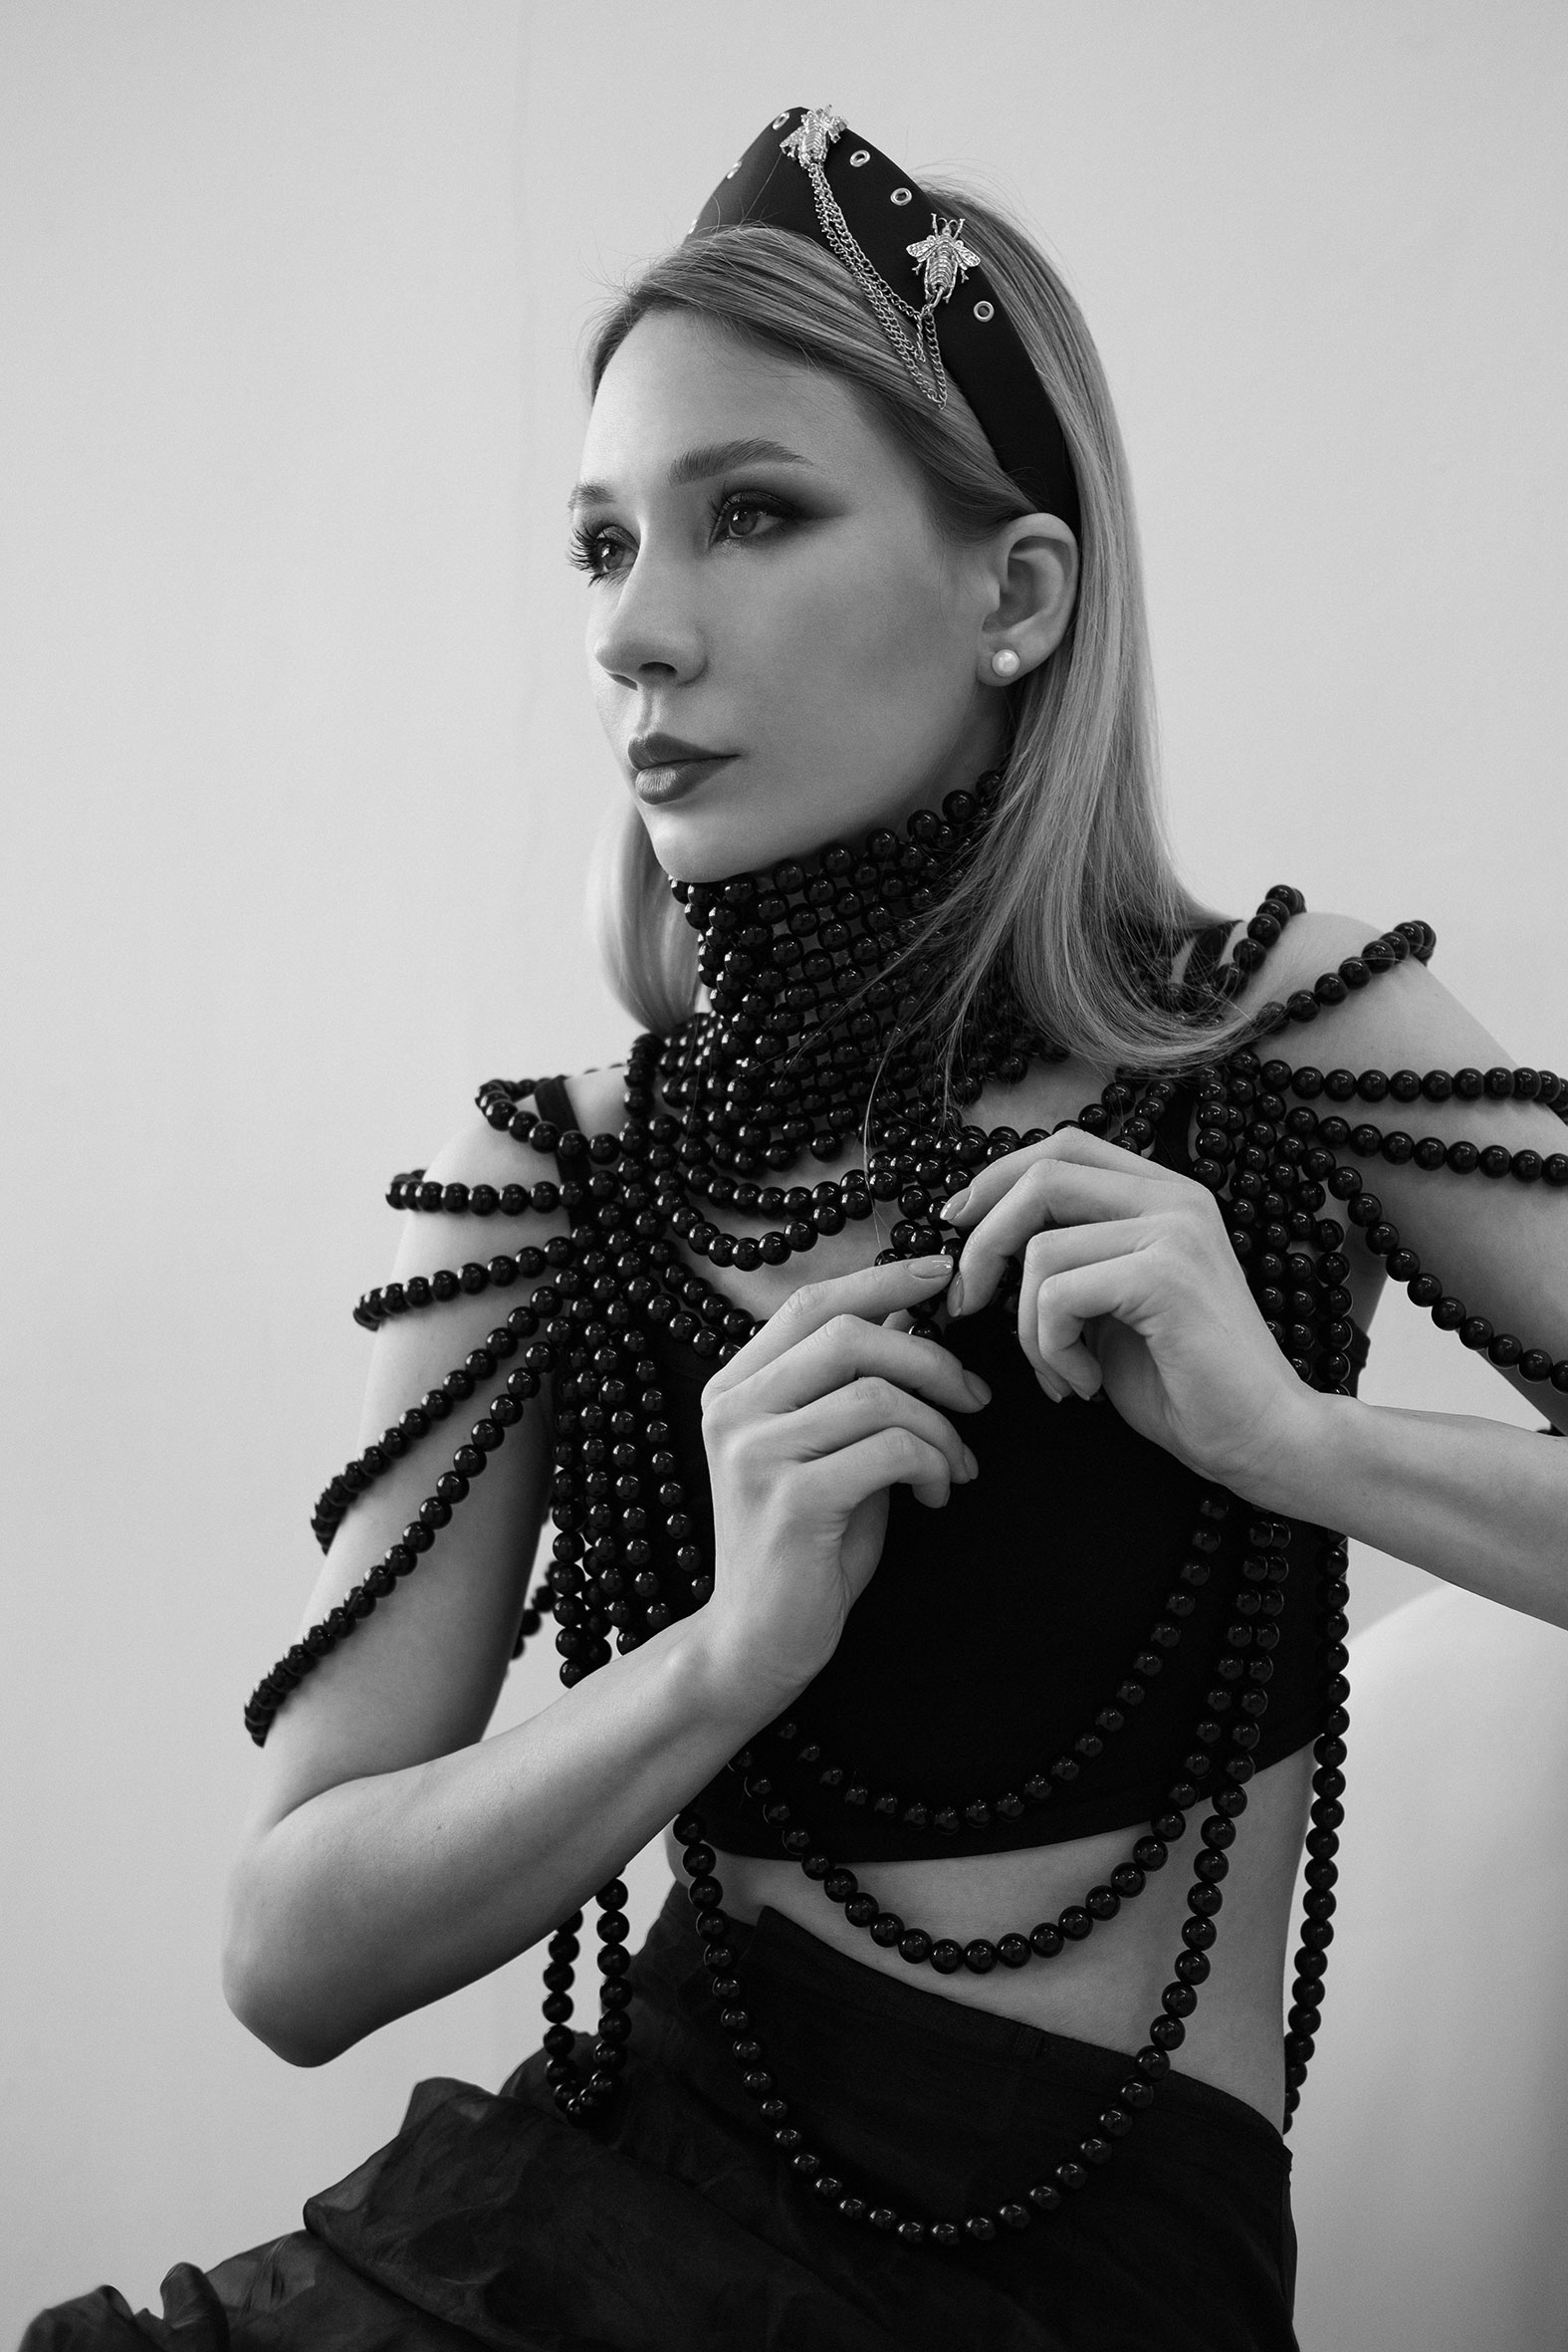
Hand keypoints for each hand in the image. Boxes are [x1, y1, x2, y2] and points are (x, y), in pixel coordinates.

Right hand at [696, 1258, 989, 1706]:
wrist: (759, 1643)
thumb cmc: (806, 1546)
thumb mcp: (832, 1451)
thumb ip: (857, 1388)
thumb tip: (909, 1316)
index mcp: (734, 1387)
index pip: (812, 1304)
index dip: (883, 1280)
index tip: (944, 1275)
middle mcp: (733, 1410)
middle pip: (848, 1334)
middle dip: (930, 1357)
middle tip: (975, 1398)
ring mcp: (755, 1454)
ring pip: (877, 1393)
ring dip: (942, 1427)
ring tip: (957, 1467)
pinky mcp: (791, 1500)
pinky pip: (890, 1449)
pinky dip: (934, 1465)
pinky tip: (938, 1496)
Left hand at [943, 1129, 1320, 1494]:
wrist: (1261, 1437)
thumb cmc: (1183, 1382)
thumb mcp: (1110, 1305)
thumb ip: (1069, 1261)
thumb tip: (980, 1243)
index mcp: (1163, 1195)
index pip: (1063, 1148)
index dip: (997, 1179)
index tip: (958, 1227)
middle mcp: (1174, 1198)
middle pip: (1043, 1177)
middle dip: (984, 1243)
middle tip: (967, 1303)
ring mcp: (1175, 1231)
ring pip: (1041, 1251)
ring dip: (1026, 1329)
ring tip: (1061, 1373)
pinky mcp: (1166, 1275)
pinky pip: (1057, 1296)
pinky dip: (1051, 1350)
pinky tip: (1084, 1384)